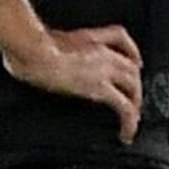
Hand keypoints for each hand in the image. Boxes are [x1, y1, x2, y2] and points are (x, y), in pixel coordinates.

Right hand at [0, 22, 144, 141]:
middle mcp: (103, 53)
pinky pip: (124, 107)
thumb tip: (46, 51)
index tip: (134, 61)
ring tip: (132, 120)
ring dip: (135, 104)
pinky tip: (126, 132)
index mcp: (90, 38)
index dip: (131, 51)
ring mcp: (104, 71)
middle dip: (135, 85)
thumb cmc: (32, 47)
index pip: (120, 37)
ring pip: (134, 87)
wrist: (34, 53)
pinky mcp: (101, 89)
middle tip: (133, 100)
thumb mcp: (46, 38)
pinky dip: (130, 122)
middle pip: (132, 68)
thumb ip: (54, 44)